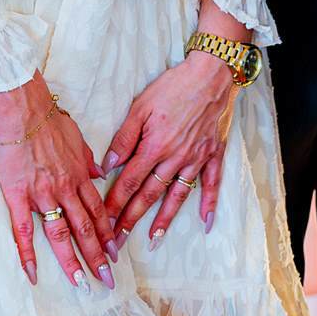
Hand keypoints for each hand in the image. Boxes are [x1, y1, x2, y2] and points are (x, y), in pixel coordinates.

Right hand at [0, 73, 114, 289]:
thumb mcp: (78, 138)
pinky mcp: (19, 196)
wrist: (23, 109)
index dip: (108, 234)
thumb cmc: (48, 120)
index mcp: (81, 176)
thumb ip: (89, 160)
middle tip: (108, 279)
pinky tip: (33, 274)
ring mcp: (43, 194)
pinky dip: (28, 254)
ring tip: (81, 283)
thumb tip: (100, 174)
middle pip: (86, 228)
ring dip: (73, 260)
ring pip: (61, 234)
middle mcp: (66, 189)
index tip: (116, 252)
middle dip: (98, 255)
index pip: (99, 211)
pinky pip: (24, 230)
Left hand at [101, 51, 236, 247]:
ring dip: (164, 219)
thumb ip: (124, 138)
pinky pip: (211, 183)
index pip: (129, 182)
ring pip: (177, 195)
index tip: (103, 223)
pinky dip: (209, 203)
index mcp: (155, 146)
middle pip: (150, 195)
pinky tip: (205, 222)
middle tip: (118, 242)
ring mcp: (196, 158)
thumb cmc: (173, 86)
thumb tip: (107, 165)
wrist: (210, 73)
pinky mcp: (213, 153)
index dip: (115, 204)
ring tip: (153, 239)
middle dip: (131, 220)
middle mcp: (175, 157)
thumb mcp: (141, 107)